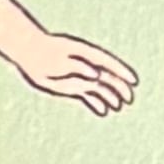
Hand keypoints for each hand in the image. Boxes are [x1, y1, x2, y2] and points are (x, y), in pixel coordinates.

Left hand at [6, 18, 138, 113]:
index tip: (133, 81)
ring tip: (118, 107)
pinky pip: (86, 94)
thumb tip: (97, 76)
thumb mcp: (60, 59)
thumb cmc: (43, 54)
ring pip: (98, 86)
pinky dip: (95, 102)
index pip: (108, 63)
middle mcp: (85, 64)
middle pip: (107, 76)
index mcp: (85, 54)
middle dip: (119, 87)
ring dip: (109, 96)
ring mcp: (79, 74)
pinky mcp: (71, 84)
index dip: (122, 71)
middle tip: (129, 99)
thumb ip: (78, 67)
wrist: (29, 52)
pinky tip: (103, 111)